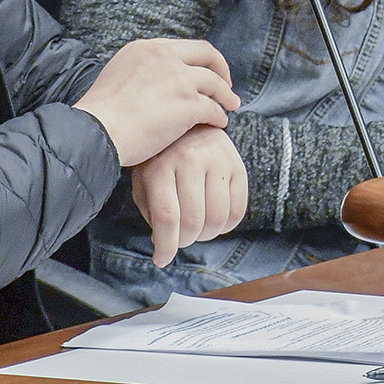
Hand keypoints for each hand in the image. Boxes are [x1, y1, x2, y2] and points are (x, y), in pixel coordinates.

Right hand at [75, 38, 239, 166]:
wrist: (96, 130)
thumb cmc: (101, 112)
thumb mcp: (119, 73)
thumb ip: (142, 70)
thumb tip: (154, 77)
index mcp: (147, 48)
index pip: (185, 47)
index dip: (200, 59)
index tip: (205, 70)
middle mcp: (166, 57)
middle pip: (207, 55)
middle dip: (222, 68)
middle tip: (227, 83)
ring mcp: (179, 79)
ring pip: (215, 83)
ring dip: (225, 95)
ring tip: (230, 105)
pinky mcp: (188, 103)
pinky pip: (213, 108)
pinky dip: (219, 115)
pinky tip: (219, 123)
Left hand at [131, 127, 247, 266]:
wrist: (189, 123)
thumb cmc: (162, 159)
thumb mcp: (146, 180)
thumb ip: (152, 211)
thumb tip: (164, 246)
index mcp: (160, 166)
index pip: (167, 217)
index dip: (166, 246)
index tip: (161, 260)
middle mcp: (189, 160)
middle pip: (193, 221)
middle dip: (185, 241)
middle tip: (181, 240)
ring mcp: (217, 161)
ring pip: (217, 218)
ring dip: (207, 235)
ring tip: (198, 230)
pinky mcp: (237, 165)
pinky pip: (238, 210)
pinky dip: (227, 226)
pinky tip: (216, 222)